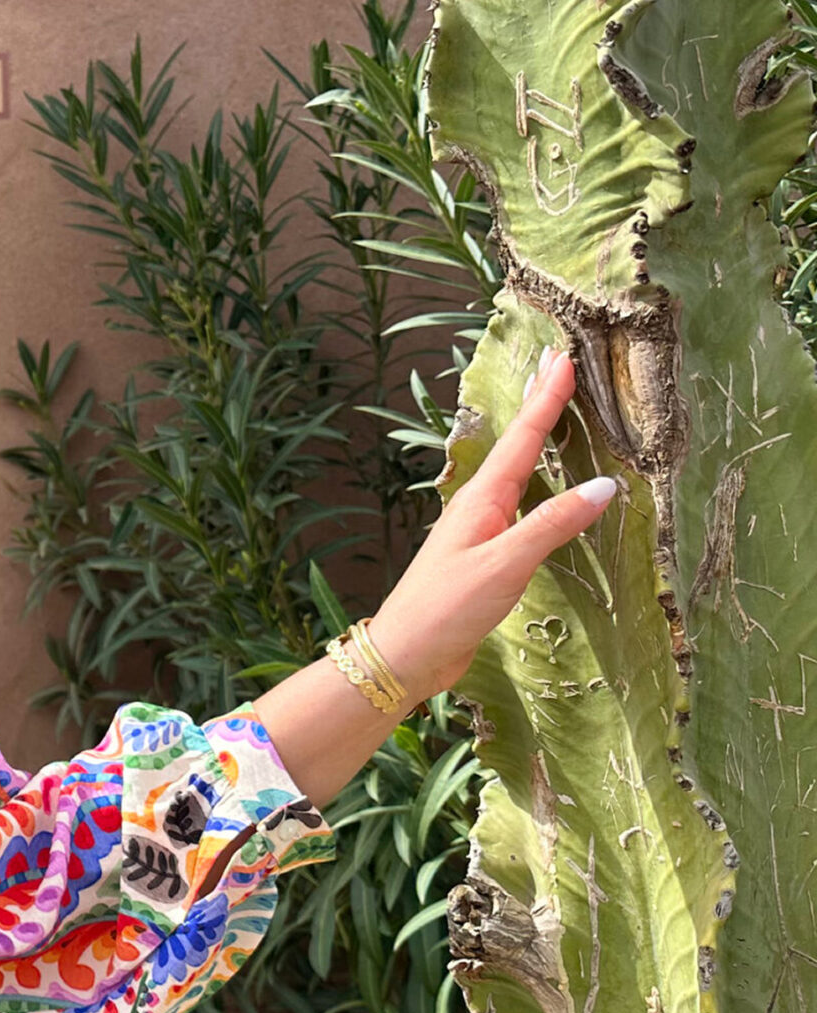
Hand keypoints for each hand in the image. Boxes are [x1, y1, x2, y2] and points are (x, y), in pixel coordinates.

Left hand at [369, 345, 619, 698]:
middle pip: (517, 446)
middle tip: (557, 366)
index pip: (522, 438)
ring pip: (518, 474)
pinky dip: (539, 486)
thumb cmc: (447, 609)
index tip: (563, 358)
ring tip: (556, 412)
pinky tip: (544, 488)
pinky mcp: (485, 556)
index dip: (545, 400)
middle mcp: (480, 507)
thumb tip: (605, 487)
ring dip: (537, 441)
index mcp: (482, 500)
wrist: (408, 654)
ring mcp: (481, 531)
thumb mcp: (506, 565)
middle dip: (539, 406)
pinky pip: (520, 507)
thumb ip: (552, 526)